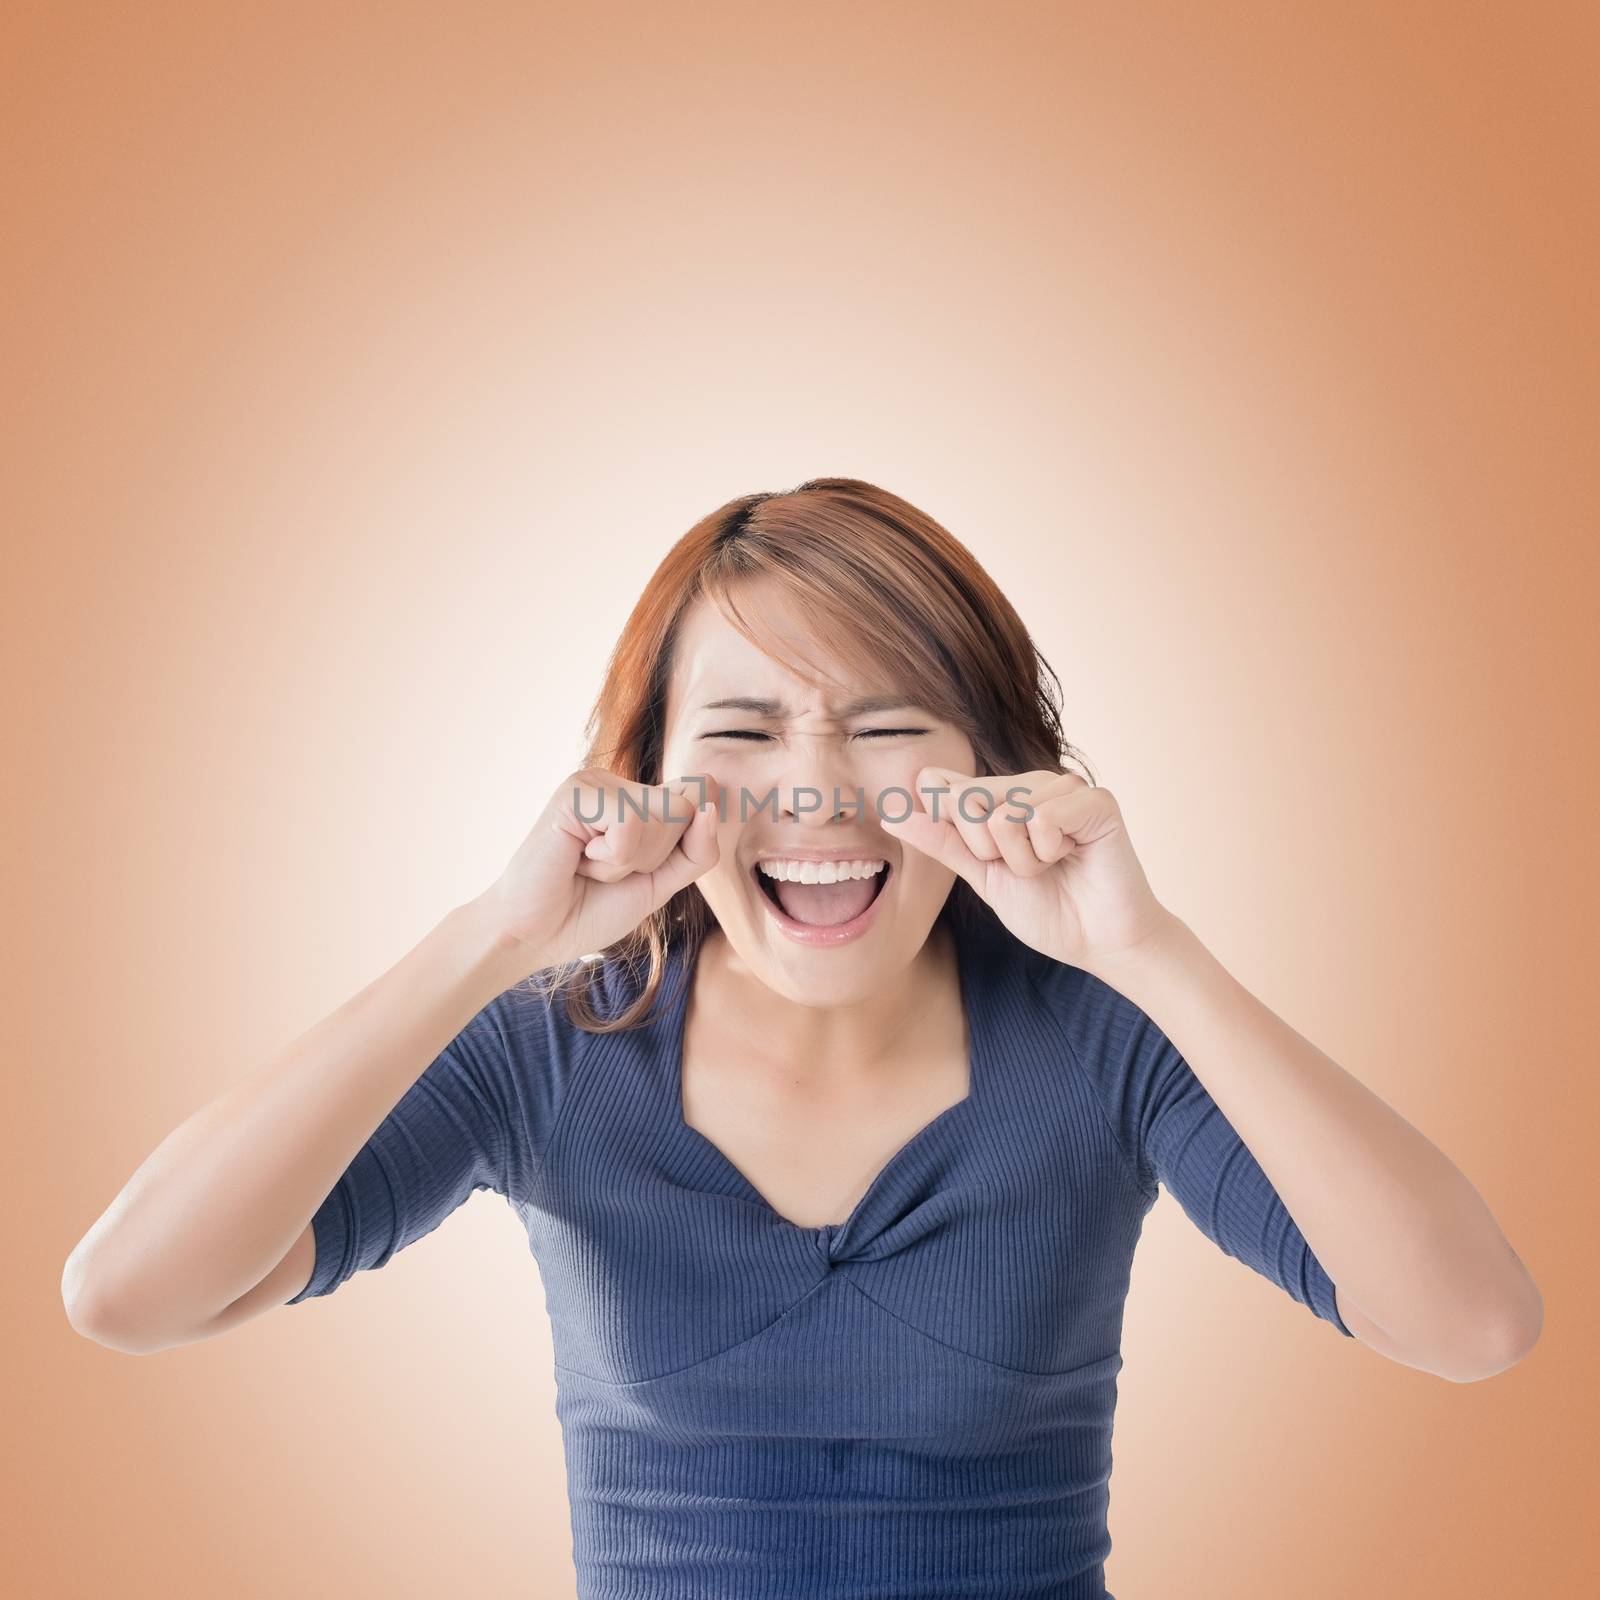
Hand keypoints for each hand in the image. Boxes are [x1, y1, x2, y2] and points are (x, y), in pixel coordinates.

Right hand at [480, 767, 721, 970]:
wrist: (535, 936)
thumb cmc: (591, 910)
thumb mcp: (661, 884)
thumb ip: (696, 849)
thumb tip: (711, 802)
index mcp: (640, 800)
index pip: (701, 802)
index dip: (681, 848)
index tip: (636, 872)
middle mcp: (620, 783)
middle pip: (687, 809)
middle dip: (655, 857)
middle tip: (607, 871)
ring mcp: (596, 782)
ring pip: (661, 815)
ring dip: (629, 861)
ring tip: (589, 866)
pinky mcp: (575, 791)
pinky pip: (629, 823)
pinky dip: (610, 857)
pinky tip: (577, 859)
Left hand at [880, 765, 1176, 972]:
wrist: (1099, 943)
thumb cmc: (1048, 910)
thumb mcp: (981, 875)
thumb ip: (941, 840)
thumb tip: (892, 813)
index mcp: (1003, 796)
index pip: (944, 789)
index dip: (957, 833)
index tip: (990, 859)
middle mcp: (1032, 783)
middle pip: (968, 799)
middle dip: (989, 850)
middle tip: (1028, 869)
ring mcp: (1065, 786)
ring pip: (1005, 813)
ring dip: (1023, 858)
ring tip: (1053, 866)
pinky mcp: (1095, 800)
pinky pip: (1042, 817)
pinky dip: (1048, 851)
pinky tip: (1073, 858)